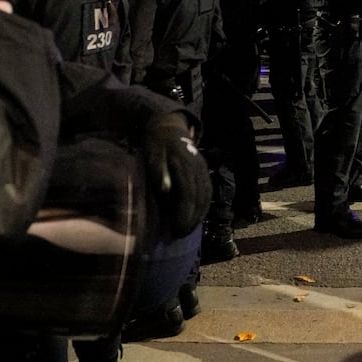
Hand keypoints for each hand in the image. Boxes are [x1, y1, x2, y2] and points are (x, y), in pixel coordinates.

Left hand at [142, 113, 211, 237]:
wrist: (168, 126)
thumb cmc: (156, 144)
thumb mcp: (152, 155)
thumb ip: (159, 172)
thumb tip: (167, 190)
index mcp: (185, 166)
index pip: (188, 196)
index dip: (184, 215)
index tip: (176, 230)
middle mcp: (198, 169)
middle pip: (200, 199)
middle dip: (192, 220)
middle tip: (180, 235)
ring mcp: (203, 170)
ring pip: (206, 197)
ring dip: (199, 215)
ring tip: (188, 229)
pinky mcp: (204, 172)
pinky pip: (208, 192)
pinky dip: (204, 206)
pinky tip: (196, 216)